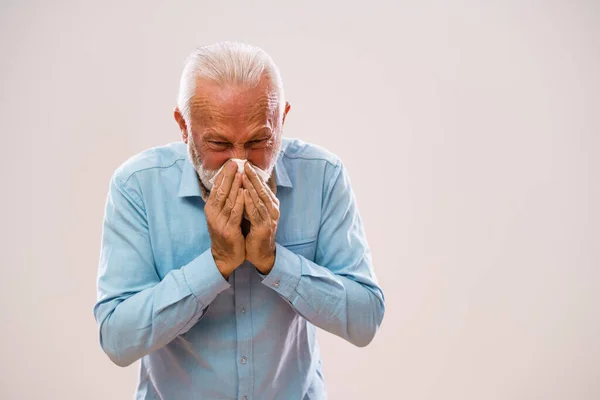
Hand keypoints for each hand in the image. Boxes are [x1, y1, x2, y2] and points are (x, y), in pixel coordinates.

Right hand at [205, 160, 244, 278]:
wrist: (225, 256)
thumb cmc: (226, 232)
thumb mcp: (222, 215)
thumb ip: (224, 201)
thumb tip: (227, 182)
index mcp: (211, 208)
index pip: (217, 188)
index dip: (223, 175)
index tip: (230, 163)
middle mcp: (213, 214)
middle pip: (221, 191)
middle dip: (228, 176)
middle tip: (234, 163)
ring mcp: (220, 222)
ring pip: (228, 201)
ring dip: (234, 186)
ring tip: (240, 174)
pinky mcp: (229, 230)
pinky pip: (235, 214)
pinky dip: (240, 202)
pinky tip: (244, 193)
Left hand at [242, 162, 279, 273]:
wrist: (261, 254)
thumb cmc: (256, 232)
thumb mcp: (256, 213)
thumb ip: (253, 200)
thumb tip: (245, 184)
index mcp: (271, 205)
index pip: (263, 186)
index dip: (255, 175)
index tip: (246, 163)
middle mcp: (273, 210)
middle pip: (263, 189)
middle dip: (253, 176)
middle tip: (245, 164)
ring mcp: (270, 219)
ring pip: (260, 199)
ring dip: (251, 186)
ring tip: (243, 175)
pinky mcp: (264, 227)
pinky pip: (256, 212)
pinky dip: (250, 202)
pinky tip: (244, 194)